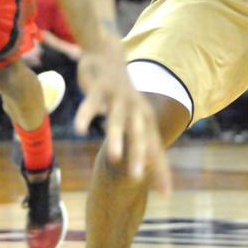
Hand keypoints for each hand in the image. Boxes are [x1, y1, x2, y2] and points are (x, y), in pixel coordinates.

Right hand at [74, 37, 171, 193]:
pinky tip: (80, 130)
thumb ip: (138, 138)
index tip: (166, 194)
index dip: (161, 170)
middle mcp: (135, 109)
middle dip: (139, 157)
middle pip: (139, 136)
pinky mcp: (100, 87)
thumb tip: (146, 165)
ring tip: (114, 158)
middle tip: (138, 180)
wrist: (108, 53)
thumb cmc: (121, 93)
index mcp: (145, 119)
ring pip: (117, 121)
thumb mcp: (133, 115)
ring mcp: (118, 98)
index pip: (155, 149)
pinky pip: (91, 104)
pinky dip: (86, 116)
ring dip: (116, 138)